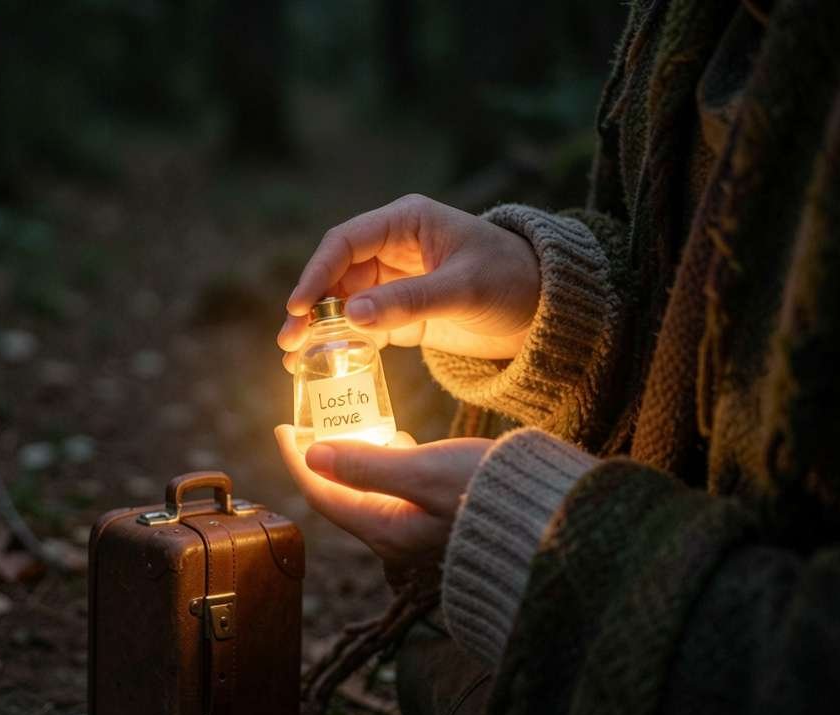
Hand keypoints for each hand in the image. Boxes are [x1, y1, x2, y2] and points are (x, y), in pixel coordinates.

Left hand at [274, 425, 491, 585]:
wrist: (551, 511)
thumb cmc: (487, 489)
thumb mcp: (422, 472)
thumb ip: (366, 465)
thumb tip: (312, 455)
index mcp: (385, 529)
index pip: (322, 493)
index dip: (297, 459)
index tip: (283, 427)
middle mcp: (397, 534)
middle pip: (341, 494)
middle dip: (321, 458)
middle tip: (311, 421)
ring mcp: (419, 527)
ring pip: (370, 490)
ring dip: (353, 457)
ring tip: (347, 424)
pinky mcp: (440, 516)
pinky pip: (397, 488)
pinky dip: (386, 461)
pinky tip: (397, 439)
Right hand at [278, 194, 540, 370]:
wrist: (550, 311)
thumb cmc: (514, 282)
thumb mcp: (464, 290)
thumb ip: (409, 302)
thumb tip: (349, 316)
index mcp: (406, 223)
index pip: (346, 243)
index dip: (317, 273)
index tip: (300, 307)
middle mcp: (394, 248)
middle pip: (337, 275)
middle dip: (311, 308)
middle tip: (289, 342)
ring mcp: (396, 281)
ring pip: (344, 303)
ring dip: (320, 329)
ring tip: (294, 360)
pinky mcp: (403, 312)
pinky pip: (363, 326)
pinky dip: (343, 344)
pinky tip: (324, 365)